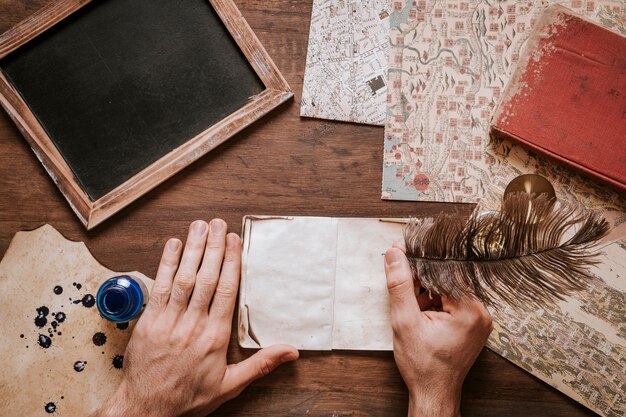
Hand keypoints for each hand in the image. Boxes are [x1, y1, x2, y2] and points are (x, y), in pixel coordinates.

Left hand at [91, 219, 298, 416]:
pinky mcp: (149, 322)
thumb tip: (291, 351)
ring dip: (192, 250)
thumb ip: (261, 364)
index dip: (230, 262)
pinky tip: (172, 246)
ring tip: (199, 227)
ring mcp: (169, 321)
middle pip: (206, 279)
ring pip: (183, 279)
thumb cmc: (189, 397)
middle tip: (218, 224)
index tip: (233, 241)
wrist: (148, 409)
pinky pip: (159, 288)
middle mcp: (193, 325)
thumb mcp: (230, 385)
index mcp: (215, 337)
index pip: (226, 291)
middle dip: (213, 248)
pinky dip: (165, 265)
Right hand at [384, 247, 492, 416]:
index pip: (444, 271)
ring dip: (426, 292)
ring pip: (447, 290)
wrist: (433, 394)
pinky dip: (434, 303)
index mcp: (470, 309)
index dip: (420, 261)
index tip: (402, 252)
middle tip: (402, 283)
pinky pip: (451, 302)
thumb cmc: (423, 366)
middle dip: (421, 278)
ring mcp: (478, 319)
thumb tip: (395, 256)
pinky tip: (421, 314)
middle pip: (446, 279)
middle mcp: (481, 312)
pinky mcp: (472, 324)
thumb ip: (400, 285)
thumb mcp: (404, 321)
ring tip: (413, 309)